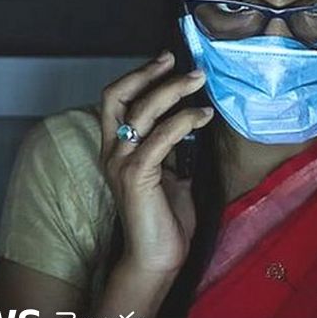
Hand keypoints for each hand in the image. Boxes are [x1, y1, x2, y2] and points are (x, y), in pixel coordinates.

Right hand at [100, 50, 213, 275]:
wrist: (157, 258)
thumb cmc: (165, 220)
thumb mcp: (171, 175)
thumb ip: (173, 149)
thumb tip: (193, 122)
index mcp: (117, 149)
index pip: (116, 99)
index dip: (138, 75)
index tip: (166, 59)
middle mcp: (113, 152)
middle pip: (118, 96)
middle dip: (148, 73)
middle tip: (179, 61)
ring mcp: (121, 163)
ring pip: (142, 111)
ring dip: (173, 90)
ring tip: (198, 80)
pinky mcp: (136, 176)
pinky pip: (161, 138)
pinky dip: (183, 121)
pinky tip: (203, 116)